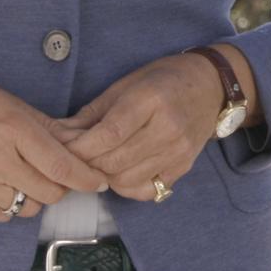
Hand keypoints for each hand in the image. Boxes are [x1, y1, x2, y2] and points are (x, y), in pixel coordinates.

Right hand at [0, 68, 110, 222]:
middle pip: (50, 192)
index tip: (99, 183)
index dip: (86, 179)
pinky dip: (13, 206)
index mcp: (14, 129)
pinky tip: (10, 188)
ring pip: (28, 208)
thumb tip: (79, 141)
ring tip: (31, 179)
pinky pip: (1, 215)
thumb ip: (46, 126)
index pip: (61, 166)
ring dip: (38, 197)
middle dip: (63, 186)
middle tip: (60, 174)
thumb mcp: (11, 102)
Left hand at [52, 51, 226, 201]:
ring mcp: (178, 152)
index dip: (82, 148)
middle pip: (115, 161)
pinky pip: (145, 190)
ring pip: (126, 180)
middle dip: (87, 163)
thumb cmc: (163, 80)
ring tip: (98, 162)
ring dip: (104, 176)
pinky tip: (122, 170)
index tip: (65, 149)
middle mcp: (168, 128)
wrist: (211, 86)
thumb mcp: (125, 85)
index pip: (109, 134)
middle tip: (75, 157)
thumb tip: (59, 136)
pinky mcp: (183, 168)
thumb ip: (92, 113)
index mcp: (151, 99)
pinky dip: (126, 185)